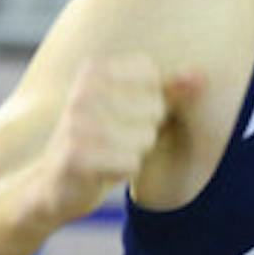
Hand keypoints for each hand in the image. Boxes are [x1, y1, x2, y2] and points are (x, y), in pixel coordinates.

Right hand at [30, 55, 200, 227]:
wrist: (52, 185)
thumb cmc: (101, 142)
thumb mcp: (134, 109)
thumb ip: (168, 91)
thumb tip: (201, 76)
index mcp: (95, 69)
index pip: (155, 80)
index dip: (149, 105)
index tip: (123, 116)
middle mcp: (82, 90)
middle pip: (154, 109)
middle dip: (142, 133)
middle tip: (112, 141)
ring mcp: (76, 122)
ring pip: (145, 138)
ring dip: (132, 154)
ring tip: (107, 155)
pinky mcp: (77, 155)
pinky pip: (132, 162)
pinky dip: (122, 172)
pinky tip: (100, 171)